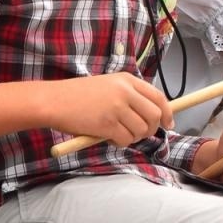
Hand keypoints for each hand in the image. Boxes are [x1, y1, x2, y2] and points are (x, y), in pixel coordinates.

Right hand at [49, 72, 172, 146]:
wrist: (53, 101)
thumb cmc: (77, 96)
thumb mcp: (108, 86)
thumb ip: (129, 96)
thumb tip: (152, 115)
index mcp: (127, 80)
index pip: (158, 97)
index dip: (167, 112)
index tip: (168, 123)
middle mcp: (125, 92)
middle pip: (154, 115)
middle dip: (151, 129)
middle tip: (141, 134)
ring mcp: (116, 108)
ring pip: (141, 130)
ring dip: (134, 137)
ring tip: (119, 134)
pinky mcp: (107, 124)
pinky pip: (126, 139)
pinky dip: (121, 143)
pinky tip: (109, 138)